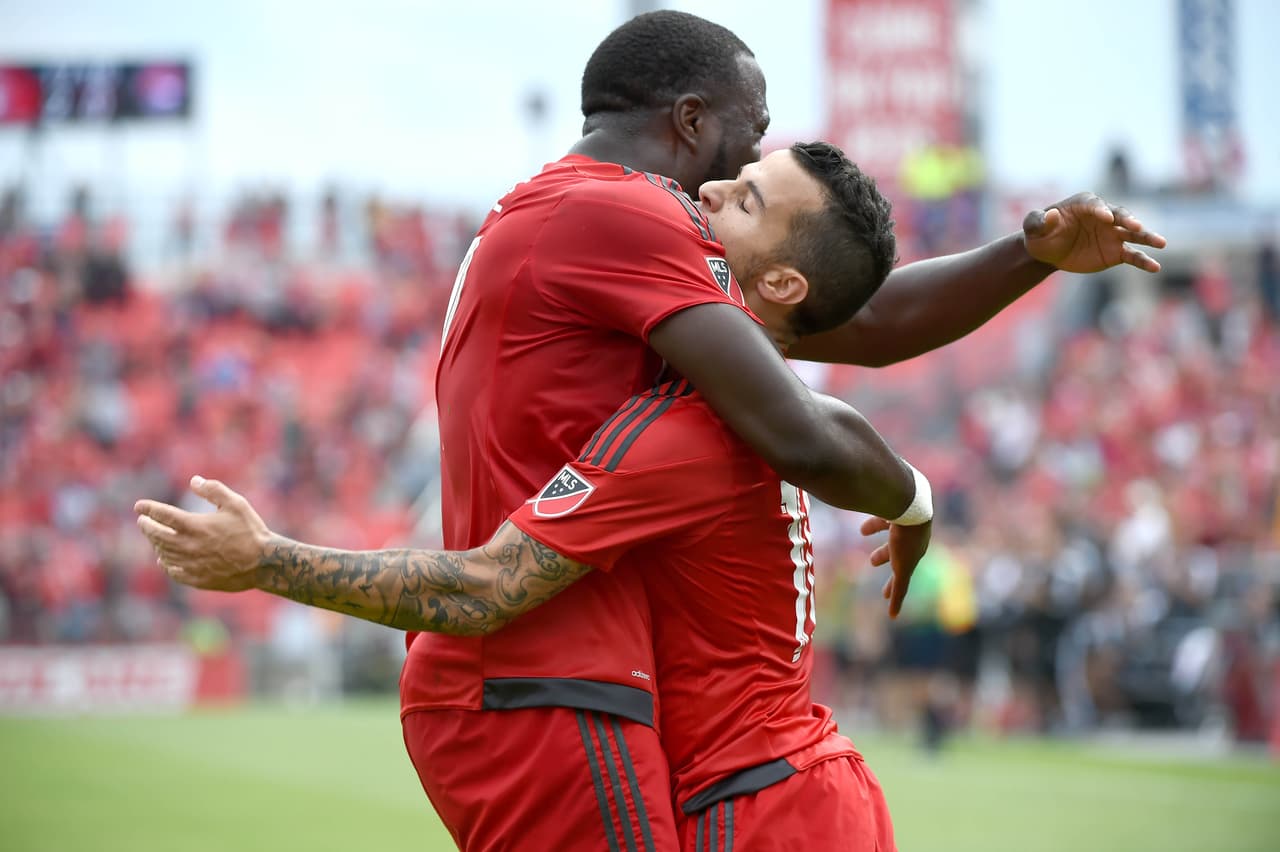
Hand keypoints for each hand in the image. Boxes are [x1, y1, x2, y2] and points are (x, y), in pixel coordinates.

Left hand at [134, 475, 270, 591]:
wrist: (264, 563)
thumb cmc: (251, 530)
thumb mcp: (236, 503)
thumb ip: (213, 490)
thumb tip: (194, 480)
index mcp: (195, 525)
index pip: (162, 515)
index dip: (148, 508)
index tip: (139, 506)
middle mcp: (188, 545)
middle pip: (157, 536)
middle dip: (146, 527)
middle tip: (142, 522)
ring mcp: (191, 564)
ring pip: (164, 553)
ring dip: (156, 544)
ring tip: (155, 538)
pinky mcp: (198, 579)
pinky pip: (174, 571)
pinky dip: (166, 564)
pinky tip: (165, 560)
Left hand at [861, 516, 931, 618]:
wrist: (911, 506)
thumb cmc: (907, 539)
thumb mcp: (902, 568)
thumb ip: (899, 591)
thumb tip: (893, 617)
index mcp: (915, 554)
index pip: (902, 575)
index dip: (893, 586)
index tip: (884, 596)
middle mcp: (912, 539)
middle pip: (897, 552)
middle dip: (885, 558)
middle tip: (872, 562)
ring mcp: (905, 524)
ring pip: (890, 532)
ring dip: (877, 531)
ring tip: (863, 533)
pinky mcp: (896, 510)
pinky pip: (883, 518)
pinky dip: (873, 524)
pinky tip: (862, 528)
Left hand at [1023, 192, 1166, 273]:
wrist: (1048, 252)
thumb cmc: (1040, 235)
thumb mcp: (1033, 228)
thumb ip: (1037, 220)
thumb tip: (1052, 215)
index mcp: (1084, 204)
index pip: (1096, 205)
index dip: (1101, 210)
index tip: (1106, 218)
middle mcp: (1104, 216)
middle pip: (1120, 215)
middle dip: (1128, 220)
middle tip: (1136, 226)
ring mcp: (1113, 234)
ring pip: (1134, 234)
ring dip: (1147, 237)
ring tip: (1161, 243)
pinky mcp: (1116, 252)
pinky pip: (1133, 256)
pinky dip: (1144, 261)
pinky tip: (1155, 267)